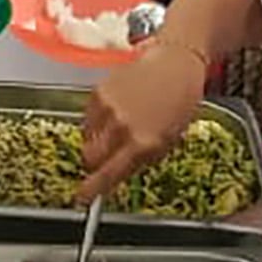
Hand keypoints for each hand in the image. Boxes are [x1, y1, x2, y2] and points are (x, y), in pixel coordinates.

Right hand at [77, 38, 207, 203]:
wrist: (175, 64)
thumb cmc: (179, 103)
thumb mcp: (168, 141)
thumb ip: (140, 160)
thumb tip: (115, 175)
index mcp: (143, 144)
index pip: (108, 175)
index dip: (92, 190)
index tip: (83, 197)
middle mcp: (123, 127)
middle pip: (89, 158)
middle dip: (95, 163)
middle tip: (106, 158)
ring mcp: (108, 108)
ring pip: (86, 138)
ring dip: (96, 140)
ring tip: (119, 126)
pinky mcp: (98, 92)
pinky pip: (86, 118)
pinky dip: (96, 121)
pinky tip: (116, 111)